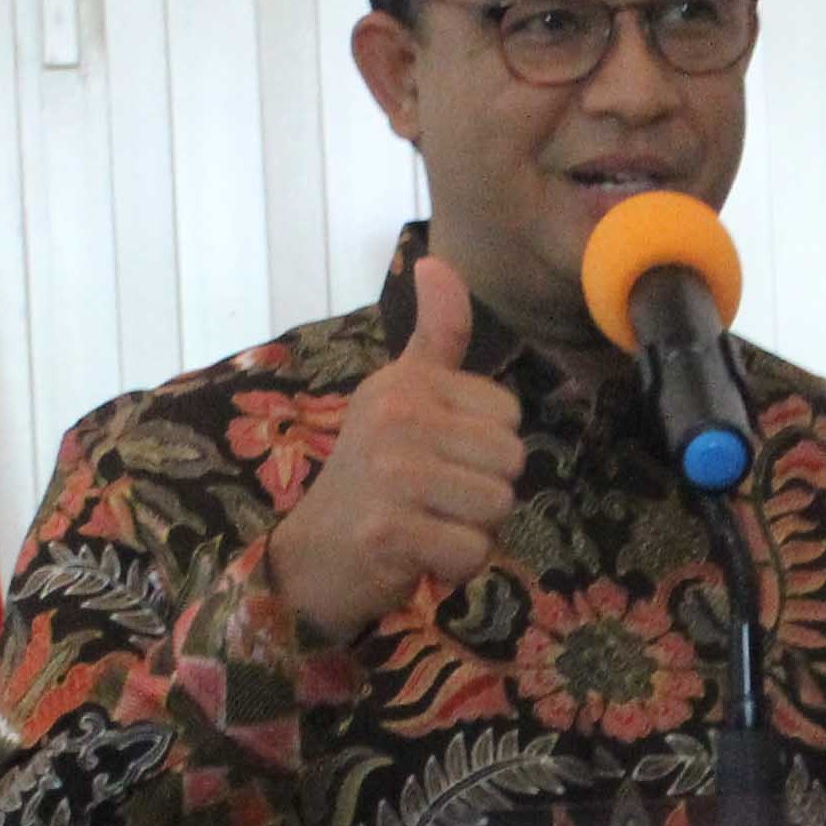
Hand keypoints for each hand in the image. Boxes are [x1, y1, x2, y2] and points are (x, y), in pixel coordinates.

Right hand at [259, 254, 525, 639]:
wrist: (315, 556)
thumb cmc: (371, 475)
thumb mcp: (401, 395)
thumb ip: (436, 336)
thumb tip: (437, 260)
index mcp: (406, 383)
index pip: (509, 414)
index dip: (486, 449)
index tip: (439, 460)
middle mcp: (396, 417)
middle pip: (511, 461)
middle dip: (484, 493)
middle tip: (434, 500)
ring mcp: (390, 474)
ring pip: (498, 506)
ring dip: (472, 530)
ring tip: (427, 524)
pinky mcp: (388, 532)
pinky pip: (473, 550)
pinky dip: (456, 565)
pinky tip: (419, 556)